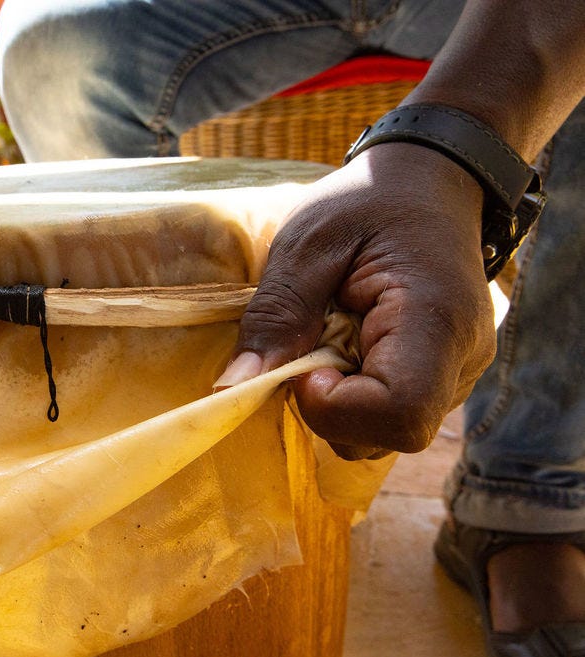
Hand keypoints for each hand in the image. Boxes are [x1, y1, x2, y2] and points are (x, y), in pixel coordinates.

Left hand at [216, 142, 495, 458]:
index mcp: (436, 320)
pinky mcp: (444, 378)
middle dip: (328, 408)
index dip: (336, 408)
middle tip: (308, 345)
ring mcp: (459, 374)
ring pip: (385, 432)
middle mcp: (463, 359)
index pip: (399, 414)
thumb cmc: (369, 202)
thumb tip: (235, 388)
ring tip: (330, 336)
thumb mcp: (308, 244)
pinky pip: (390, 412)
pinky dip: (354, 392)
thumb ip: (276, 315)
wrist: (432, 181)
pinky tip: (347, 343)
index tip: (305, 367)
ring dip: (338, 401)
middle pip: (388, 434)